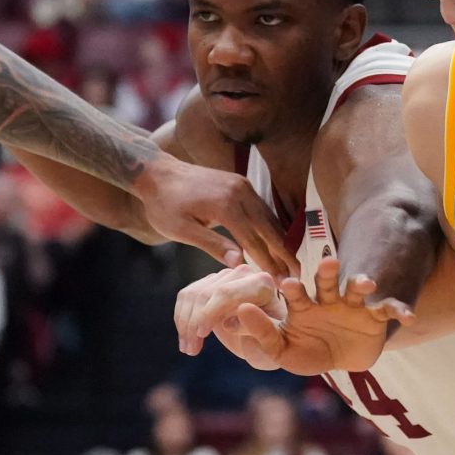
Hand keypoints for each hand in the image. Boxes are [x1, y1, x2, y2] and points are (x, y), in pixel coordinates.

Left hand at [131, 154, 300, 276]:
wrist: (157, 172)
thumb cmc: (164, 205)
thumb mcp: (182, 230)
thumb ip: (212, 245)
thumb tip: (240, 263)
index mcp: (225, 206)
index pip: (254, 241)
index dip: (269, 263)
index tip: (280, 282)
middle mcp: (240, 193)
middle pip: (270, 228)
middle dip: (285, 253)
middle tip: (297, 274)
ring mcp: (243, 186)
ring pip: (269, 217)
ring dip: (281, 240)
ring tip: (291, 262)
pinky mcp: (241, 183)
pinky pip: (262, 208)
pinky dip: (271, 226)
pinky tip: (275, 241)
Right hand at [174, 264, 283, 357]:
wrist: (272, 340)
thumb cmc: (277, 342)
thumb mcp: (273, 340)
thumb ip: (260, 324)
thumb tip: (240, 310)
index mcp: (262, 283)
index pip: (226, 293)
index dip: (209, 313)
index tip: (201, 335)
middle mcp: (243, 274)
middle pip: (206, 293)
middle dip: (195, 322)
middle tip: (192, 350)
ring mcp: (225, 277)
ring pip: (192, 294)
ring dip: (185, 324)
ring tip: (189, 350)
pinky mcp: (210, 285)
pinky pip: (187, 296)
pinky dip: (182, 319)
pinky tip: (186, 341)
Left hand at [180, 257, 414, 374]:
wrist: (342, 362)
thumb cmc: (309, 352)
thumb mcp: (282, 351)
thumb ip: (263, 332)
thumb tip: (240, 311)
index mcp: (304, 305)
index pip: (297, 293)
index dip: (294, 288)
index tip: (288, 284)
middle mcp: (329, 300)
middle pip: (327, 282)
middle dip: (328, 272)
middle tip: (328, 264)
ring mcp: (354, 306)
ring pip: (357, 290)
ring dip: (362, 284)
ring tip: (366, 284)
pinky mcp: (376, 317)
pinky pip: (389, 310)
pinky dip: (400, 311)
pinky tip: (408, 317)